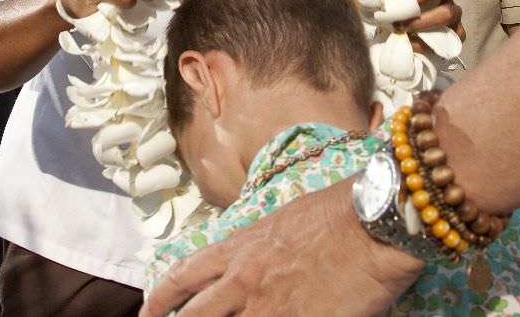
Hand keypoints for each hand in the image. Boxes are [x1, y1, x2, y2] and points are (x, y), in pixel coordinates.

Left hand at [141, 179, 423, 316]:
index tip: (148, 310)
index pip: (186, 274)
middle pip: (194, 315)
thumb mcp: (284, 221)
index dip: (161, 296)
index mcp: (240, 249)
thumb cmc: (336, 213)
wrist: (371, 221)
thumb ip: (261, 244)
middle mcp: (243, 280)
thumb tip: (254, 256)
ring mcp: (267, 307)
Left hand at [384, 0, 464, 42]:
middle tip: (396, 10)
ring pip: (449, 12)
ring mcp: (451, 10)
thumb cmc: (380, 8)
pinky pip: (452, 37)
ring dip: (422, 22)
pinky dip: (428, 43)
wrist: (383, 35)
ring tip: (399, 27)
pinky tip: (409, 42)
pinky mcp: (454, 33)